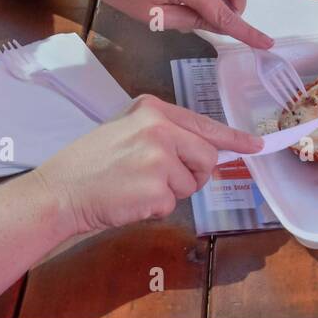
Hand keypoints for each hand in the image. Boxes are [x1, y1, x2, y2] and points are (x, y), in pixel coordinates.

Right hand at [35, 94, 262, 236]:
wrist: (61, 191)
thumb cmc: (90, 163)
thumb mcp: (126, 129)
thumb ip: (163, 132)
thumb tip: (204, 146)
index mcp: (153, 110)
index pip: (204, 124)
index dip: (234, 138)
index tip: (257, 145)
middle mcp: (160, 128)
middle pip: (207, 156)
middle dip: (195, 173)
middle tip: (162, 178)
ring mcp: (160, 158)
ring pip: (192, 183)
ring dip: (170, 192)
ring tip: (137, 185)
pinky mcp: (157, 189)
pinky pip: (173, 203)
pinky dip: (155, 207)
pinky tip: (130, 198)